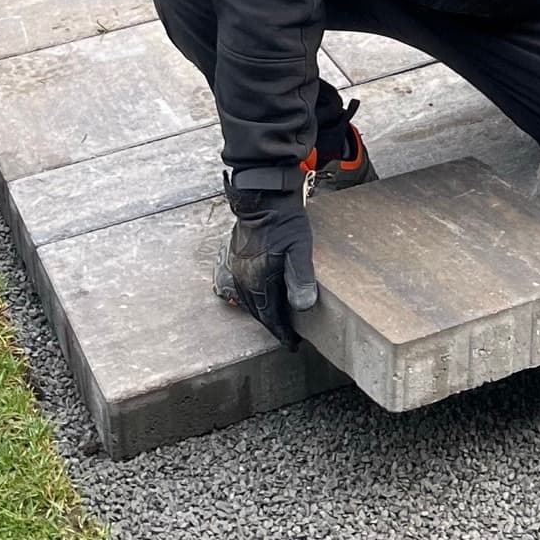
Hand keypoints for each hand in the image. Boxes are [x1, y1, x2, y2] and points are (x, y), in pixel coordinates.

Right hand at [215, 189, 317, 346]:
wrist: (263, 194)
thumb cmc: (284, 219)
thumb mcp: (300, 248)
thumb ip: (301, 278)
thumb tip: (303, 307)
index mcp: (258, 279)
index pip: (270, 317)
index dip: (282, 333)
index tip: (292, 345)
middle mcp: (243, 278)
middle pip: (258, 312)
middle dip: (273, 325)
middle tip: (287, 336)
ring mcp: (237, 268)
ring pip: (249, 301)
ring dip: (263, 312)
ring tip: (277, 320)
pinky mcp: (235, 258)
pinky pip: (243, 287)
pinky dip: (254, 298)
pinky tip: (262, 297)